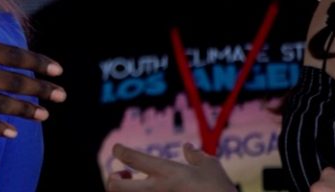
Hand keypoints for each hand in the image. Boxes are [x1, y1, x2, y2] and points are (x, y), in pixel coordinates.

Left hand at [106, 143, 235, 191]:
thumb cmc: (221, 191)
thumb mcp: (212, 168)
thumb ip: (196, 156)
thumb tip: (187, 147)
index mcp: (166, 172)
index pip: (131, 157)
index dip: (119, 150)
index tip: (118, 149)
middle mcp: (156, 190)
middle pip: (115, 185)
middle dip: (113, 179)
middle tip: (121, 175)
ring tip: (132, 186)